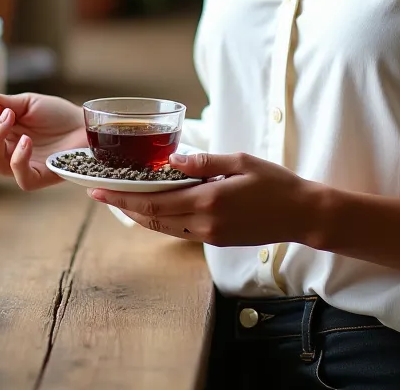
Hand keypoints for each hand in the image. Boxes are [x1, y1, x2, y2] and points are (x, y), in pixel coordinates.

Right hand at [0, 89, 85, 190]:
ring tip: (10, 116)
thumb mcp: (28, 103)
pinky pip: (20, 177)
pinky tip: (26, 140)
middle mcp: (7, 152)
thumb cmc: (57, 114)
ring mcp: (22, 166)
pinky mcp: (38, 177)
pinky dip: (18, 158)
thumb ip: (5, 102)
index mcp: (2, 135)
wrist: (84, 123)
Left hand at [89, 151, 317, 246]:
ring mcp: (210, 236)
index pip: (154, 202)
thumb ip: (205, 162)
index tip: (100, 190)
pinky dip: (161, 220)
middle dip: (123, 207)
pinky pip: (180, 230)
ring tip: (120, 201)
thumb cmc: (275, 183)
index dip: (123, 198)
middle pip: (152, 219)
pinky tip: (154, 208)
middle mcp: (205, 223)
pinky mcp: (217, 240)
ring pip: (164, 228)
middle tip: (98, 194)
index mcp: (209, 201)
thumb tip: (173, 159)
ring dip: (139, 216)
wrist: (301, 215)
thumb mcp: (241, 161)